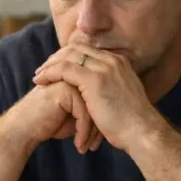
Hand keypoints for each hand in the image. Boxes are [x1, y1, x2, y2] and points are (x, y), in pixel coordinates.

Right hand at [5, 81, 103, 153]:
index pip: (100, 98)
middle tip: (96, 146)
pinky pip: (83, 113)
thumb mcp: (74, 118)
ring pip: (93, 108)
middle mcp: (76, 77)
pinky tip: (79, 146)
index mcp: (80, 80)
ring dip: (91, 132)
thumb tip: (108, 122)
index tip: (99, 141)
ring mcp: (70, 81)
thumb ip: (90, 112)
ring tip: (88, 148)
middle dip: (99, 127)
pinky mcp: (64, 90)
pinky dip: (83, 132)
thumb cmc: (48, 124)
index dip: (101, 121)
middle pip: (99, 102)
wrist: (24, 129)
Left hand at [32, 45, 161, 151]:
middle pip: (75, 49)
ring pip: (67, 56)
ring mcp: (104, 67)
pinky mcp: (94, 79)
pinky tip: (41, 82)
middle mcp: (112, 60)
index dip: (68, 56)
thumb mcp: (121, 97)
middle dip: (56, 58)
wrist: (142, 131)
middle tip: (42, 70)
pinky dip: (50, 74)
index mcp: (119, 62)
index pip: (87, 49)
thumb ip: (109, 87)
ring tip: (38, 76)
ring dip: (50, 65)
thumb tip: (97, 93)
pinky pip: (64, 69)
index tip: (55, 67)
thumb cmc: (131, 123)